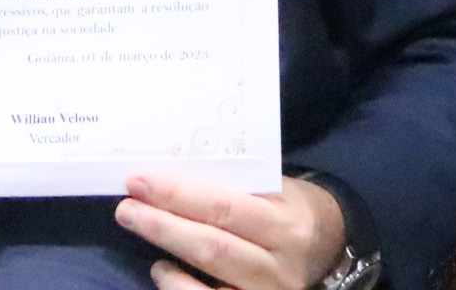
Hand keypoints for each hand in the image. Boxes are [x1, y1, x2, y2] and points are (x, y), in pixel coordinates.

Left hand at [117, 172, 347, 289]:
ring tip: (138, 231)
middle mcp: (280, 267)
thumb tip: (170, 177)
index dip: (178, 195)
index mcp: (285, 225)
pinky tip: (162, 272)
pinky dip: (181, 289)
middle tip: (126, 208)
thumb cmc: (290, 208)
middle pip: (212, 247)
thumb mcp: (274, 190)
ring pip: (209, 281)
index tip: (139, 180)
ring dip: (167, 257)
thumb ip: (233, 187)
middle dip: (162, 226)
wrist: (330, 245)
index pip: (223, 208)